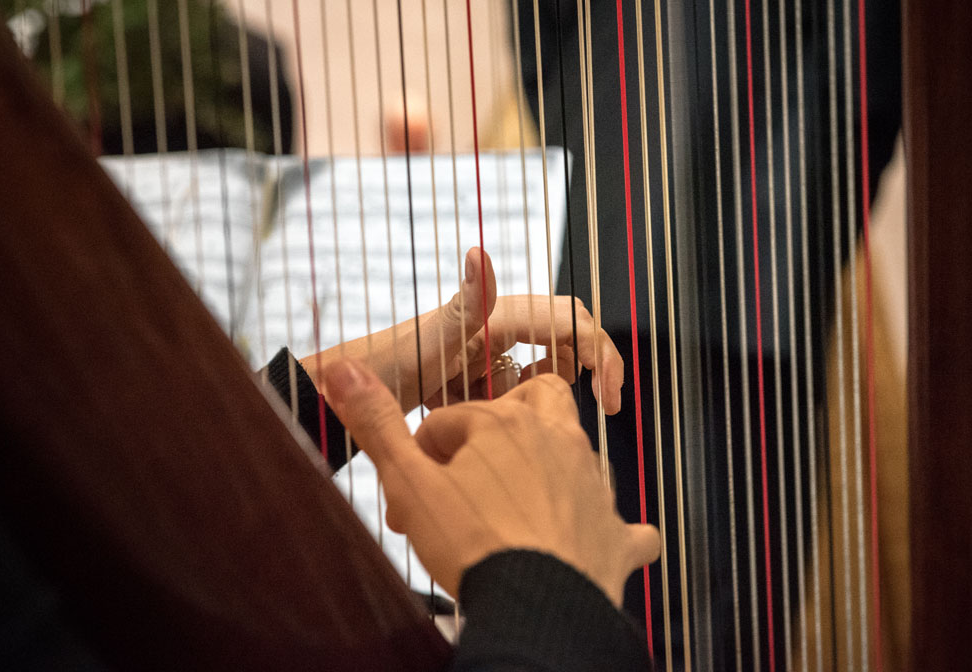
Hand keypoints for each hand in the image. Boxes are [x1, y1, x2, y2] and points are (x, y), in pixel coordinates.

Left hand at [301, 247, 623, 413]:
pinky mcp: (483, 369)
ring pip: (553, 359)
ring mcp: (494, 346)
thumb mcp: (434, 338)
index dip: (603, 356)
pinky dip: (531, 400)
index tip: (610, 399)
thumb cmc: (392, 367)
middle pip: (573, 332)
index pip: (576, 325)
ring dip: (561, 386)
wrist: (355, 395)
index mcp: (504, 314)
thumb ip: (466, 301)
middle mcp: (503, 323)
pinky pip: (525, 380)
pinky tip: (518, 423)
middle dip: (597, 364)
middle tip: (607, 407)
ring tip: (550, 421)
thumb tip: (477, 251)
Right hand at [319, 357, 659, 604]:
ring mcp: (593, 485)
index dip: (424, 453)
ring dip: (556, 467)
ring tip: (522, 502)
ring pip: (581, 452)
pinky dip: (618, 535)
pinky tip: (602, 546)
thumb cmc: (472, 542)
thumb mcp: (409, 481)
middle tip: (479, 463)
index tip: (410, 490)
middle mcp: (557, 441)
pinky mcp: (616, 534)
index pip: (452, 421)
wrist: (537, 603)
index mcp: (504, 424)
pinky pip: (629, 529)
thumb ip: (377, 424)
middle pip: (537, 400)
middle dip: (508, 419)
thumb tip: (341, 367)